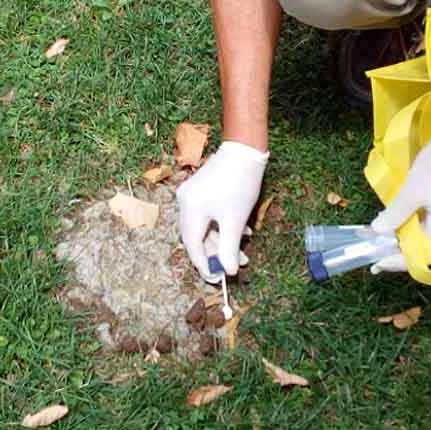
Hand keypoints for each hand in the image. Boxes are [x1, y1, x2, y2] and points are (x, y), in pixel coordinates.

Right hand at [177, 141, 268, 280]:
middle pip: (196, 237)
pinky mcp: (199, 189)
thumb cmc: (241, 183)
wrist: (245, 150)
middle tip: (234, 266)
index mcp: (190, 208)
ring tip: (244, 249)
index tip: (217, 279)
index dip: (204, 265)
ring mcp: (190, 194)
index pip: (192, 245)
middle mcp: (185, 201)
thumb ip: (229, 248)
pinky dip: (222, 226)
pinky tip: (241, 231)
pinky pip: (207, 215)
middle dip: (216, 253)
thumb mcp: (235, 220)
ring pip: (204, 227)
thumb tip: (229, 271)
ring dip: (222, 240)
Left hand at [368, 119, 430, 272]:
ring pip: (426, 243)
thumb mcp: (413, 189)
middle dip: (399, 253)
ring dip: (404, 242)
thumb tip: (377, 232)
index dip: (397, 261)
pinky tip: (396, 227)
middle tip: (374, 250)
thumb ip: (396, 214)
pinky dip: (412, 232)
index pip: (421, 257)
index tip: (375, 261)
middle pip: (424, 254)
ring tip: (381, 241)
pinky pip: (430, 231)